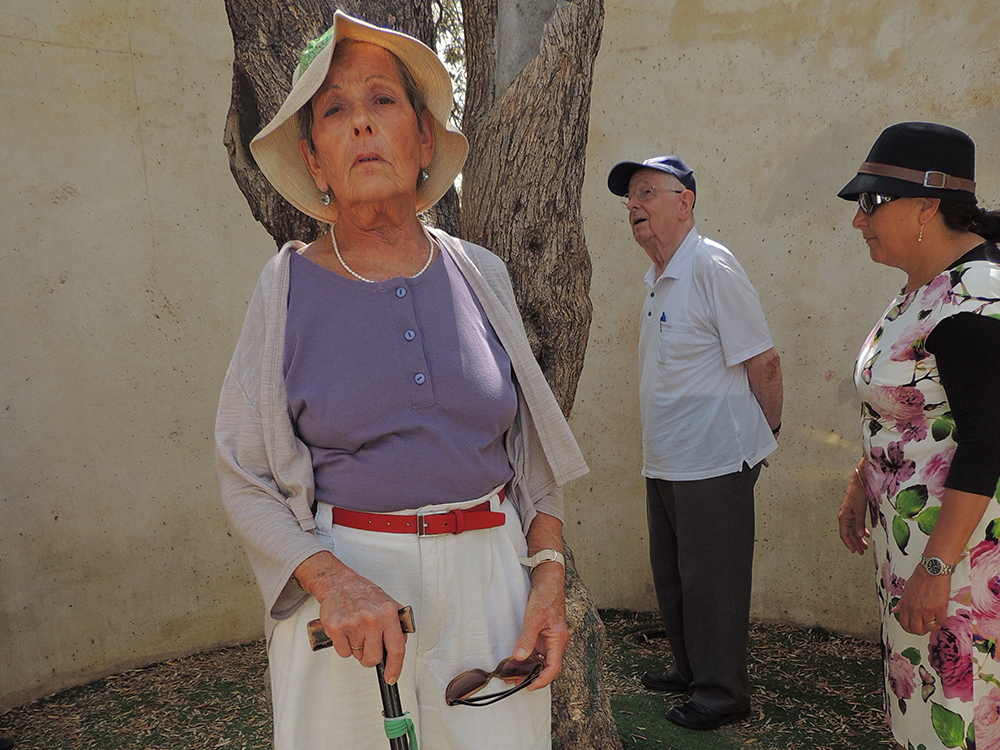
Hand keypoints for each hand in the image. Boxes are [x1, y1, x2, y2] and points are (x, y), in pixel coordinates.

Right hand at [294, 551, 407, 682]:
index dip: (395, 667)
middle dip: (371, 658)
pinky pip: (343, 652)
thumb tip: (401, 645)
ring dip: (357, 649)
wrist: (339, 583)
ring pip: (358, 655)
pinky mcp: (336, 627)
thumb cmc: (363, 593)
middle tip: (368, 646)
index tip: (392, 677)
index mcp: (388, 614)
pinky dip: (344, 646)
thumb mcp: (388, 604)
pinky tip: (346, 632)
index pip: (397, 648)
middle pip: (374, 658)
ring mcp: (353, 624)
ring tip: (356, 631)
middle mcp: (372, 619)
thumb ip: (396, 625)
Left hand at [512, 561, 567, 689]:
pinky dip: (529, 658)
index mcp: (559, 640)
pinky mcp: (545, 634)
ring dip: (530, 668)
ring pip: (542, 660)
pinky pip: (538, 651)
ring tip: (513, 673)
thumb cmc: (545, 597)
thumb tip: (520, 657)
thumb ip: (527, 639)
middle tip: (515, 681)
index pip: (553, 669)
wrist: (549, 581)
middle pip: (548, 667)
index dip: (542, 681)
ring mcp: (551, 639)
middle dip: (533, 677)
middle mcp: (557, 642)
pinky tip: (518, 659)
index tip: (528, 686)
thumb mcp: (534, 618)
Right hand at [838, 469, 870, 554]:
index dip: (849, 543)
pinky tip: (867, 534)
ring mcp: (850, 515)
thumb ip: (859, 524)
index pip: (844, 534)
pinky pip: (857, 524)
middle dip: (855, 543)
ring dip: (859, 538)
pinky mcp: (855, 512)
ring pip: (853, 530)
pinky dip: (861, 530)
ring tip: (865, 546)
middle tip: (862, 552)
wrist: (859, 483)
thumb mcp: (859, 511)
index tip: (854, 551)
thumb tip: (859, 536)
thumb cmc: (857, 495)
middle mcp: (845, 517)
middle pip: (849, 534)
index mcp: (843, 517)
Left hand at [893, 566, 949, 635]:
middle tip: (924, 628)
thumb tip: (894, 610)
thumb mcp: (906, 590)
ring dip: (932, 626)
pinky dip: (941, 621)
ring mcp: (928, 609)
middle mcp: (915, 609)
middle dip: (921, 631)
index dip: (909, 629)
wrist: (932, 571)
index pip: (904, 623)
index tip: (913, 629)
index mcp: (906, 604)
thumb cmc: (920, 578)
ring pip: (930, 627)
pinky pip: (941, 622)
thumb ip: (901, 603)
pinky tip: (940, 616)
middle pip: (916, 629)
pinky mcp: (940, 608)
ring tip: (933, 621)